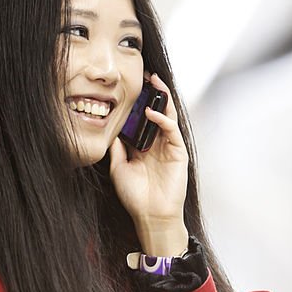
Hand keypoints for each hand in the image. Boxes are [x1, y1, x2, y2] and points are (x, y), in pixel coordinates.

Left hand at [108, 73, 188, 251]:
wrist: (150, 216)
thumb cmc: (135, 196)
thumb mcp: (118, 168)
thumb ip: (117, 148)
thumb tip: (112, 129)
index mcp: (144, 146)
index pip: (142, 118)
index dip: (138, 103)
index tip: (130, 86)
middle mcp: (158, 144)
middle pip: (157, 112)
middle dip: (153, 94)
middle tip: (145, 75)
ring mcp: (169, 147)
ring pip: (167, 116)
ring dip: (162, 99)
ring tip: (154, 83)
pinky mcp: (179, 153)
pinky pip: (172, 131)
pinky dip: (163, 120)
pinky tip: (153, 112)